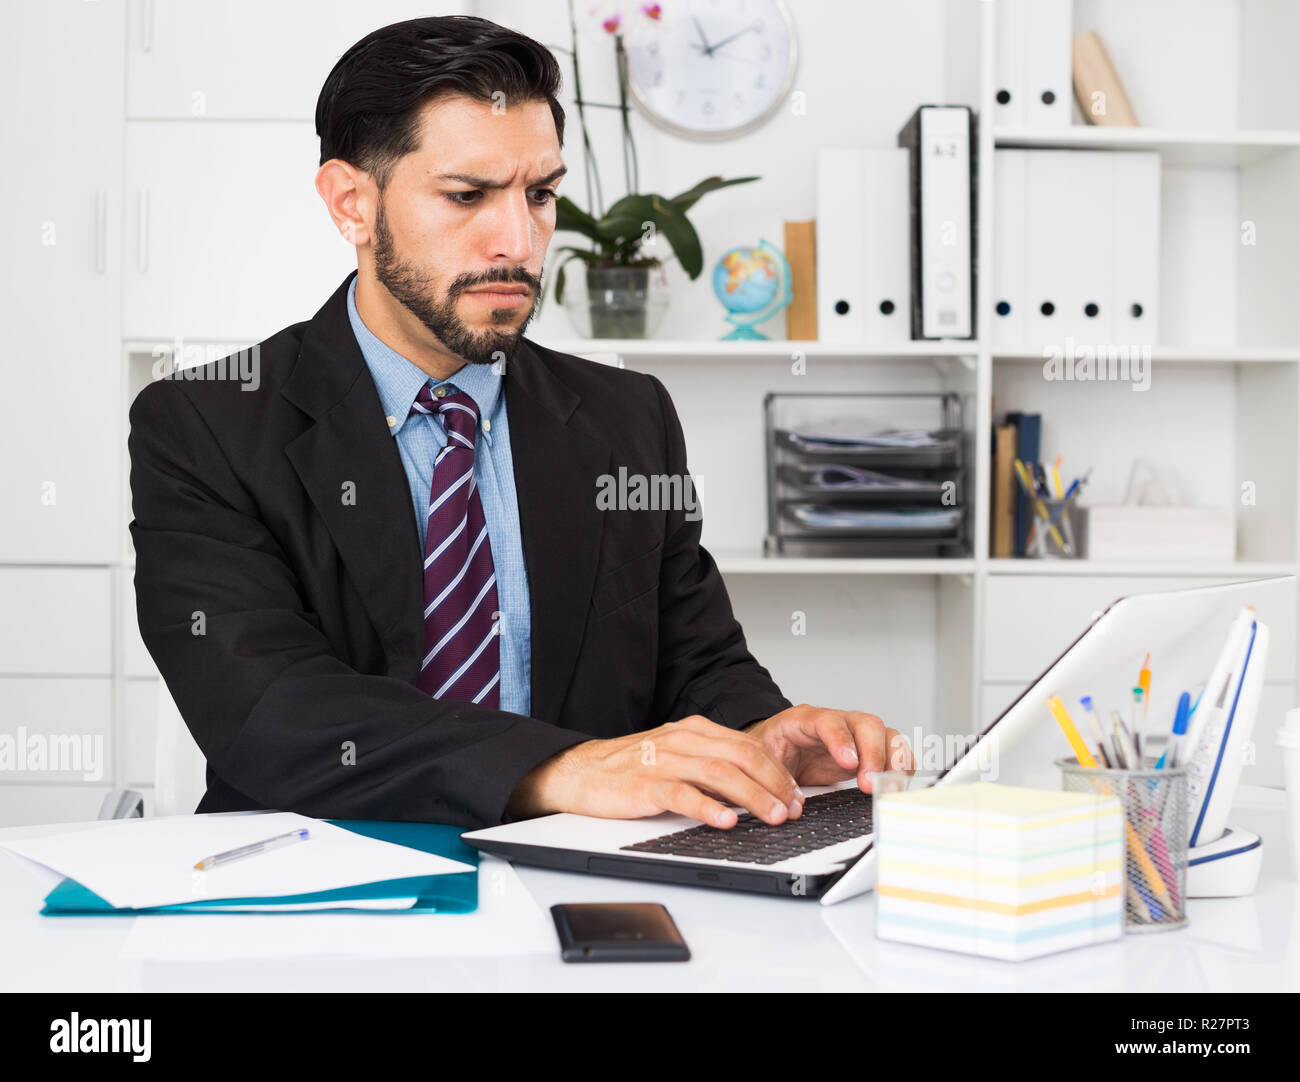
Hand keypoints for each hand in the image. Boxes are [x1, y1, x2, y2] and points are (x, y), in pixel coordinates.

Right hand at [505, 715, 803, 828]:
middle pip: (741, 756)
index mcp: (695, 730)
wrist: (580, 771)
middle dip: (774, 783)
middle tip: (794, 808)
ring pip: (720, 774)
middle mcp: (683, 740)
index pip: (748, 746)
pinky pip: (683, 794)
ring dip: (753, 796)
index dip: (777, 770)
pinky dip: (708, 807)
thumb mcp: (677, 755)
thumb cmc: (631, 767)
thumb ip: (712, 764)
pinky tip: (726, 820)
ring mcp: (664, 761)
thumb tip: (755, 787)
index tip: (796, 794)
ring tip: (773, 815)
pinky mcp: (645, 785)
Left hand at [744, 703, 913, 790]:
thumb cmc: (769, 751)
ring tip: (887, 789)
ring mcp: (855, 735)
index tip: (849, 764)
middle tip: (870, 783)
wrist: (775, 749)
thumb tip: (788, 800)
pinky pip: (894, 751)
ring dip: (892, 762)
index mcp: (804, 720)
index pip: (828, 722)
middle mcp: (836, 723)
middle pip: (866, 724)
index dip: (841, 741)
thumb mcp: (761, 758)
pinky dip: (901, 766)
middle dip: (873, 754)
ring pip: (885, 735)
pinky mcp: (868, 751)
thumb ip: (772, 773)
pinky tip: (897, 784)